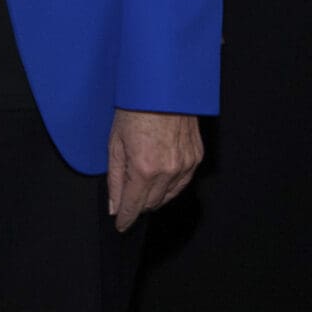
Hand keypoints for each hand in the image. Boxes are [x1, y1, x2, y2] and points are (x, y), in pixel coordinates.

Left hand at [107, 109, 200, 231]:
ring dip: (154, 196)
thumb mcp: (115, 143)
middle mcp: (168, 170)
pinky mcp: (196, 157)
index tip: (121, 225)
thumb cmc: (136, 108)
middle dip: (137, 205)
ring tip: (142, 184)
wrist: (163, 86)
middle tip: (127, 198)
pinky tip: (160, 177)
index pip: (134, 206)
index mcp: (145, 168)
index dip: (125, 219)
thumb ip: (115, 179)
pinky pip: (183, 182)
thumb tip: (114, 205)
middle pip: (151, 204)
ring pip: (169, 196)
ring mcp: (186, 164)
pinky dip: (170, 185)